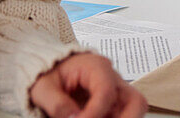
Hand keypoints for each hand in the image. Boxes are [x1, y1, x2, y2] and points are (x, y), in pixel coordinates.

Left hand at [28, 52, 147, 117]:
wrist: (52, 72)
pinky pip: (122, 116)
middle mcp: (113, 79)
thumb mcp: (44, 87)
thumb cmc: (50, 74)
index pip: (106, 91)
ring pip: (133, 110)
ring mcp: (116, 93)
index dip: (95, 113)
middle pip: (135, 101)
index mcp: (97, 67)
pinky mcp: (113, 106)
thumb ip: (57, 104)